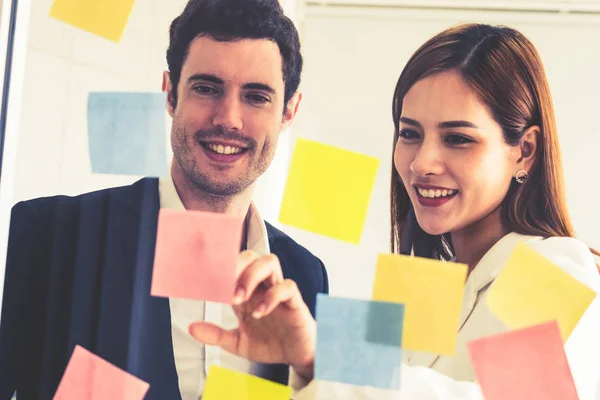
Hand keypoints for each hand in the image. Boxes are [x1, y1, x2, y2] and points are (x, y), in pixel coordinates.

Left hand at [189, 250, 315, 377]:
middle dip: (236, 266)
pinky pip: (287, 287)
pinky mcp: (295, 302)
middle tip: (225, 288)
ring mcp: (279, 292)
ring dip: (252, 275)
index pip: (234, 267)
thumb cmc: (270, 343)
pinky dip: (272, 296)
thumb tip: (192, 327)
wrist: (296, 357)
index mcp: (247, 292)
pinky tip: (260, 312)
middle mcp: (262, 287)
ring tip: (241, 297)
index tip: (206, 281)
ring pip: (270, 262)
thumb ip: (216, 335)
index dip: (221, 269)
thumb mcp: (237, 343)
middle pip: (251, 256)